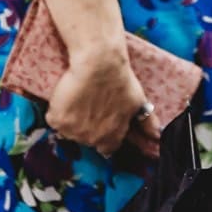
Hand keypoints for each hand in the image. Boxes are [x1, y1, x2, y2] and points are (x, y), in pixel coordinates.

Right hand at [47, 42, 154, 156]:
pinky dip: (59, 109)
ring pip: (70, 131)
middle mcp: (92, 139)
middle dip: (89, 127)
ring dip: (74, 119)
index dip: (106, 135)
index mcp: (112, 137)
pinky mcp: (58, 120)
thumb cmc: (120, 80)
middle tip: (91, 105)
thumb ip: (147, 123)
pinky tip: (68, 95)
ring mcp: (73, 132)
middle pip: (88, 139)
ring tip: (80, 98)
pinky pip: (55, 119)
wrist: (98, 63)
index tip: (103, 122)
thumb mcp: (138, 101)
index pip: (108, 148)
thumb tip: (156, 135)